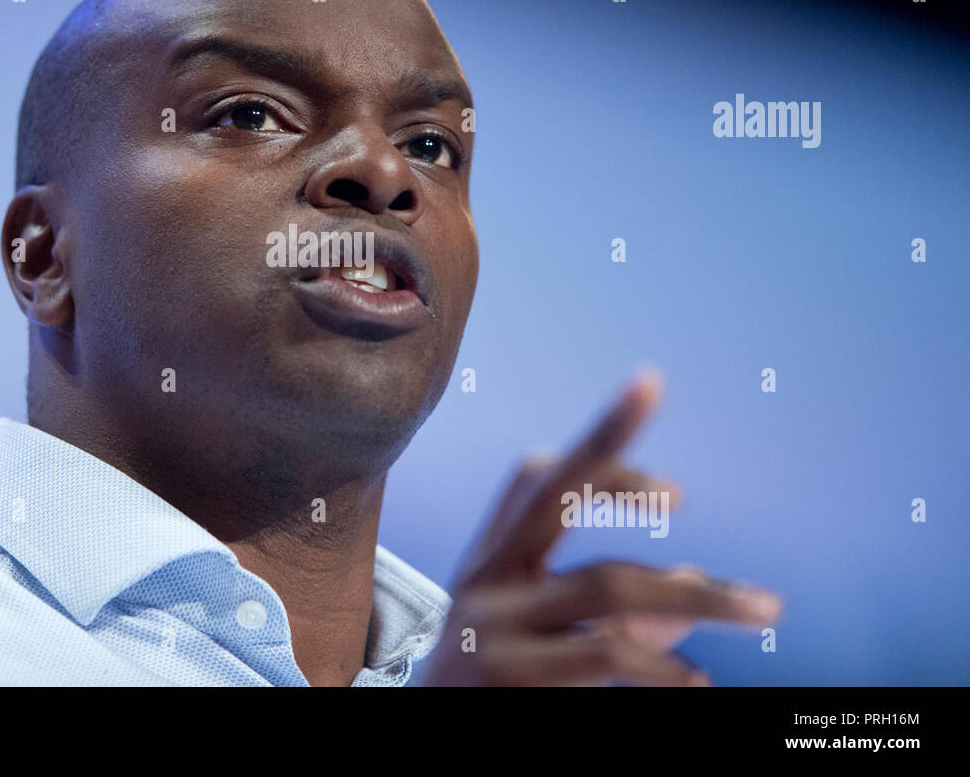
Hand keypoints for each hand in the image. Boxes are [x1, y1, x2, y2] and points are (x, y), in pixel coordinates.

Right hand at [419, 369, 781, 684]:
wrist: (426, 745)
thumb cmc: (489, 689)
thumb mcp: (533, 638)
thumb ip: (604, 609)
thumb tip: (690, 593)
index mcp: (491, 561)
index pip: (538, 480)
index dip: (599, 447)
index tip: (665, 443)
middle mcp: (485, 580)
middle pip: (555, 499)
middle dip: (622, 469)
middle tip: (687, 484)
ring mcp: (491, 626)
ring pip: (610, 584)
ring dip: (697, 592)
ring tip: (761, 611)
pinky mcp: (508, 677)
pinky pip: (607, 653)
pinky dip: (663, 664)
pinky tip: (693, 679)